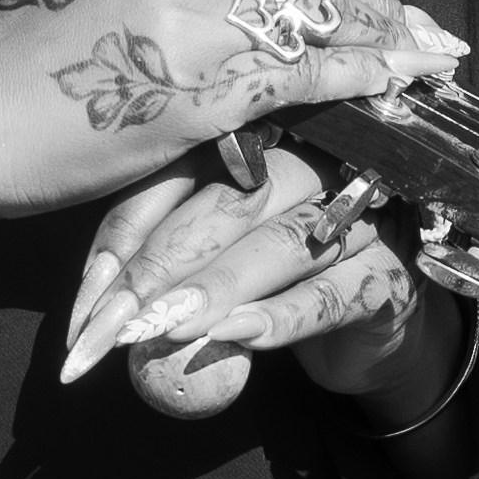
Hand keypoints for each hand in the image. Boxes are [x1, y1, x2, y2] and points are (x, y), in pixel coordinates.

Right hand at [0, 0, 465, 298]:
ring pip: (315, 25)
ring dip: (379, 43)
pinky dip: (358, 81)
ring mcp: (194, 18)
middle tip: (423, 31)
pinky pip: (303, 80)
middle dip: (371, 5)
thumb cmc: (13, 58)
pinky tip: (391, 89)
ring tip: (424, 63)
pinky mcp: (200, 88)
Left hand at [60, 139, 478, 425]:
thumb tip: (93, 299)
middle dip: (165, 260)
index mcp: (265, 141)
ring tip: (164, 327)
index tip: (90, 292)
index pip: (189, 165)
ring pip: (281, 243)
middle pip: (234, 197)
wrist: (370, 330)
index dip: (133, 224)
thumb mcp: (215, 258)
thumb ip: (165, 256)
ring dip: (216, 288)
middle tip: (114, 316)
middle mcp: (316, 165)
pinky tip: (234, 337)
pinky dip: (278, 319)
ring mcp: (360, 218)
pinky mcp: (388, 278)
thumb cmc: (276, 280)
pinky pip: (329, 294)